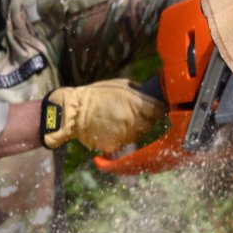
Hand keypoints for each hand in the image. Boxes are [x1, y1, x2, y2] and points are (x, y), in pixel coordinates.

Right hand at [41, 79, 165, 151]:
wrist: (73, 113)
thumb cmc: (97, 95)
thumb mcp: (121, 85)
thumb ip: (140, 93)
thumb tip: (154, 96)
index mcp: (136, 104)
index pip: (159, 110)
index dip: (159, 108)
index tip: (156, 107)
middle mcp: (133, 122)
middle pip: (150, 124)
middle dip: (146, 119)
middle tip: (134, 113)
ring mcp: (125, 136)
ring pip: (139, 135)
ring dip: (134, 128)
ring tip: (120, 119)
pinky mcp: (116, 146)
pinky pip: (125, 142)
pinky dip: (122, 137)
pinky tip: (112, 129)